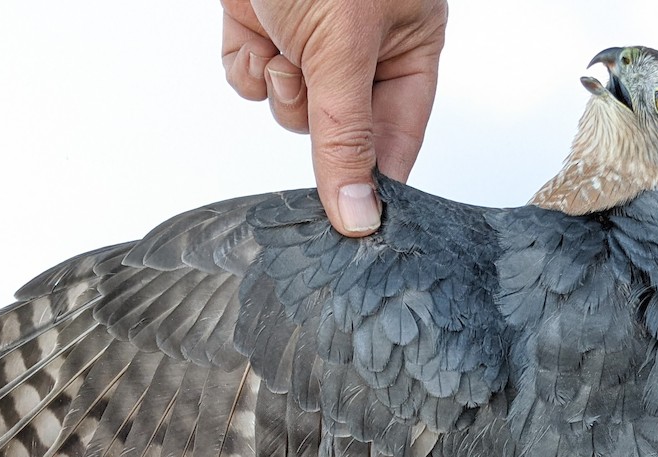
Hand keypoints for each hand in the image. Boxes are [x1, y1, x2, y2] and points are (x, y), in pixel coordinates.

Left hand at [220, 0, 446, 235]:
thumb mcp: (343, 49)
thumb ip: (346, 137)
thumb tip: (359, 215)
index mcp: (408, 42)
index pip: (400, 133)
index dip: (378, 177)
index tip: (361, 223)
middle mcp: (363, 46)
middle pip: (342, 132)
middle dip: (321, 127)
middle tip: (313, 104)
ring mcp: (309, 40)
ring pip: (295, 112)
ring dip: (283, 93)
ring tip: (284, 52)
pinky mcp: (261, 31)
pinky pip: (255, 84)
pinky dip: (248, 70)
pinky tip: (256, 36)